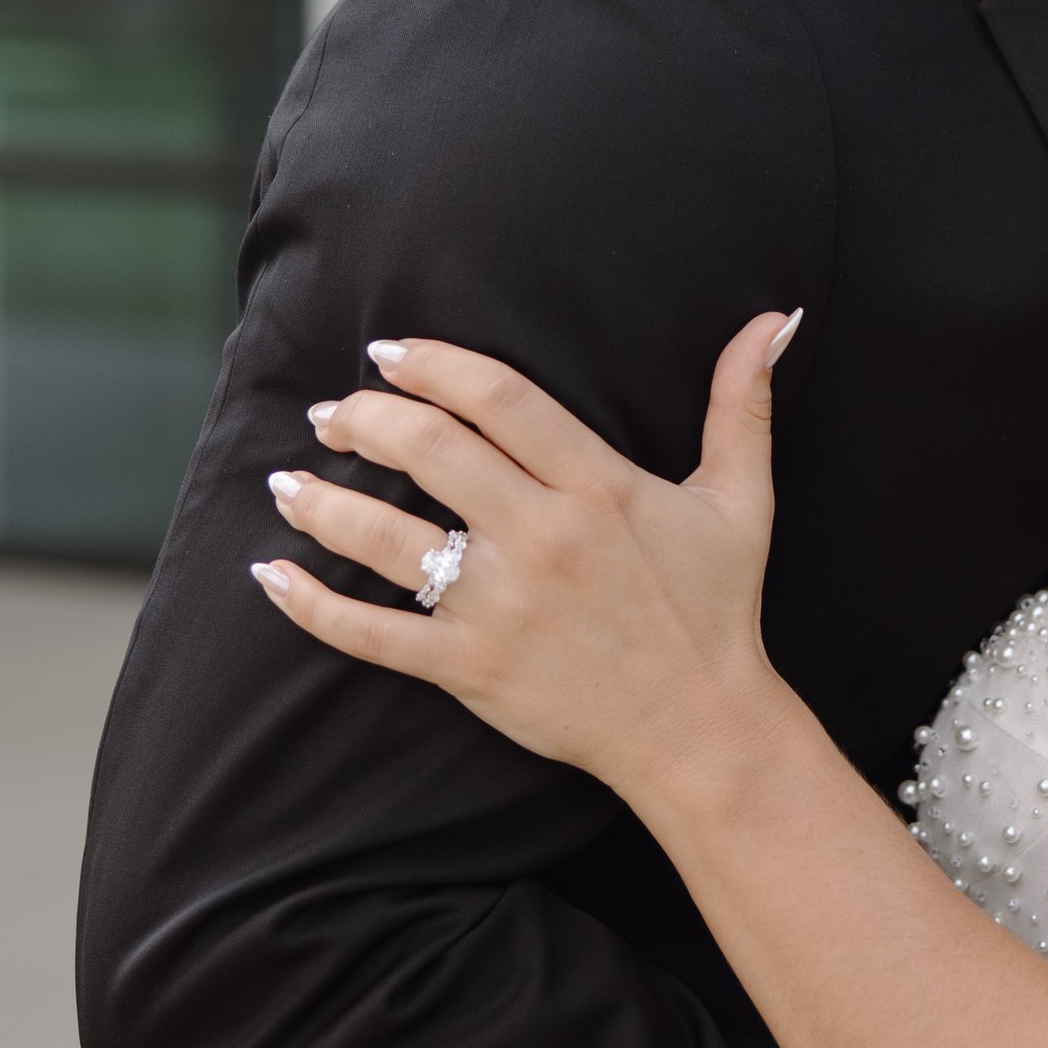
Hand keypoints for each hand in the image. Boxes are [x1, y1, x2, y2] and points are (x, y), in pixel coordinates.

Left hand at [249, 317, 800, 804]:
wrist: (703, 729)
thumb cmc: (718, 610)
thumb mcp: (742, 499)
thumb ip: (743, 404)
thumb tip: (775, 318)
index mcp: (599, 486)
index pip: (498, 400)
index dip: (434, 366)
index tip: (389, 353)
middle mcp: (543, 537)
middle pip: (428, 451)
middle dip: (365, 420)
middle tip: (335, 414)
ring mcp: (501, 606)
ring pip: (384, 539)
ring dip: (322, 503)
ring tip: (289, 482)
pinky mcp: (471, 668)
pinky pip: (372, 634)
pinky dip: (312, 606)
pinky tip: (271, 576)